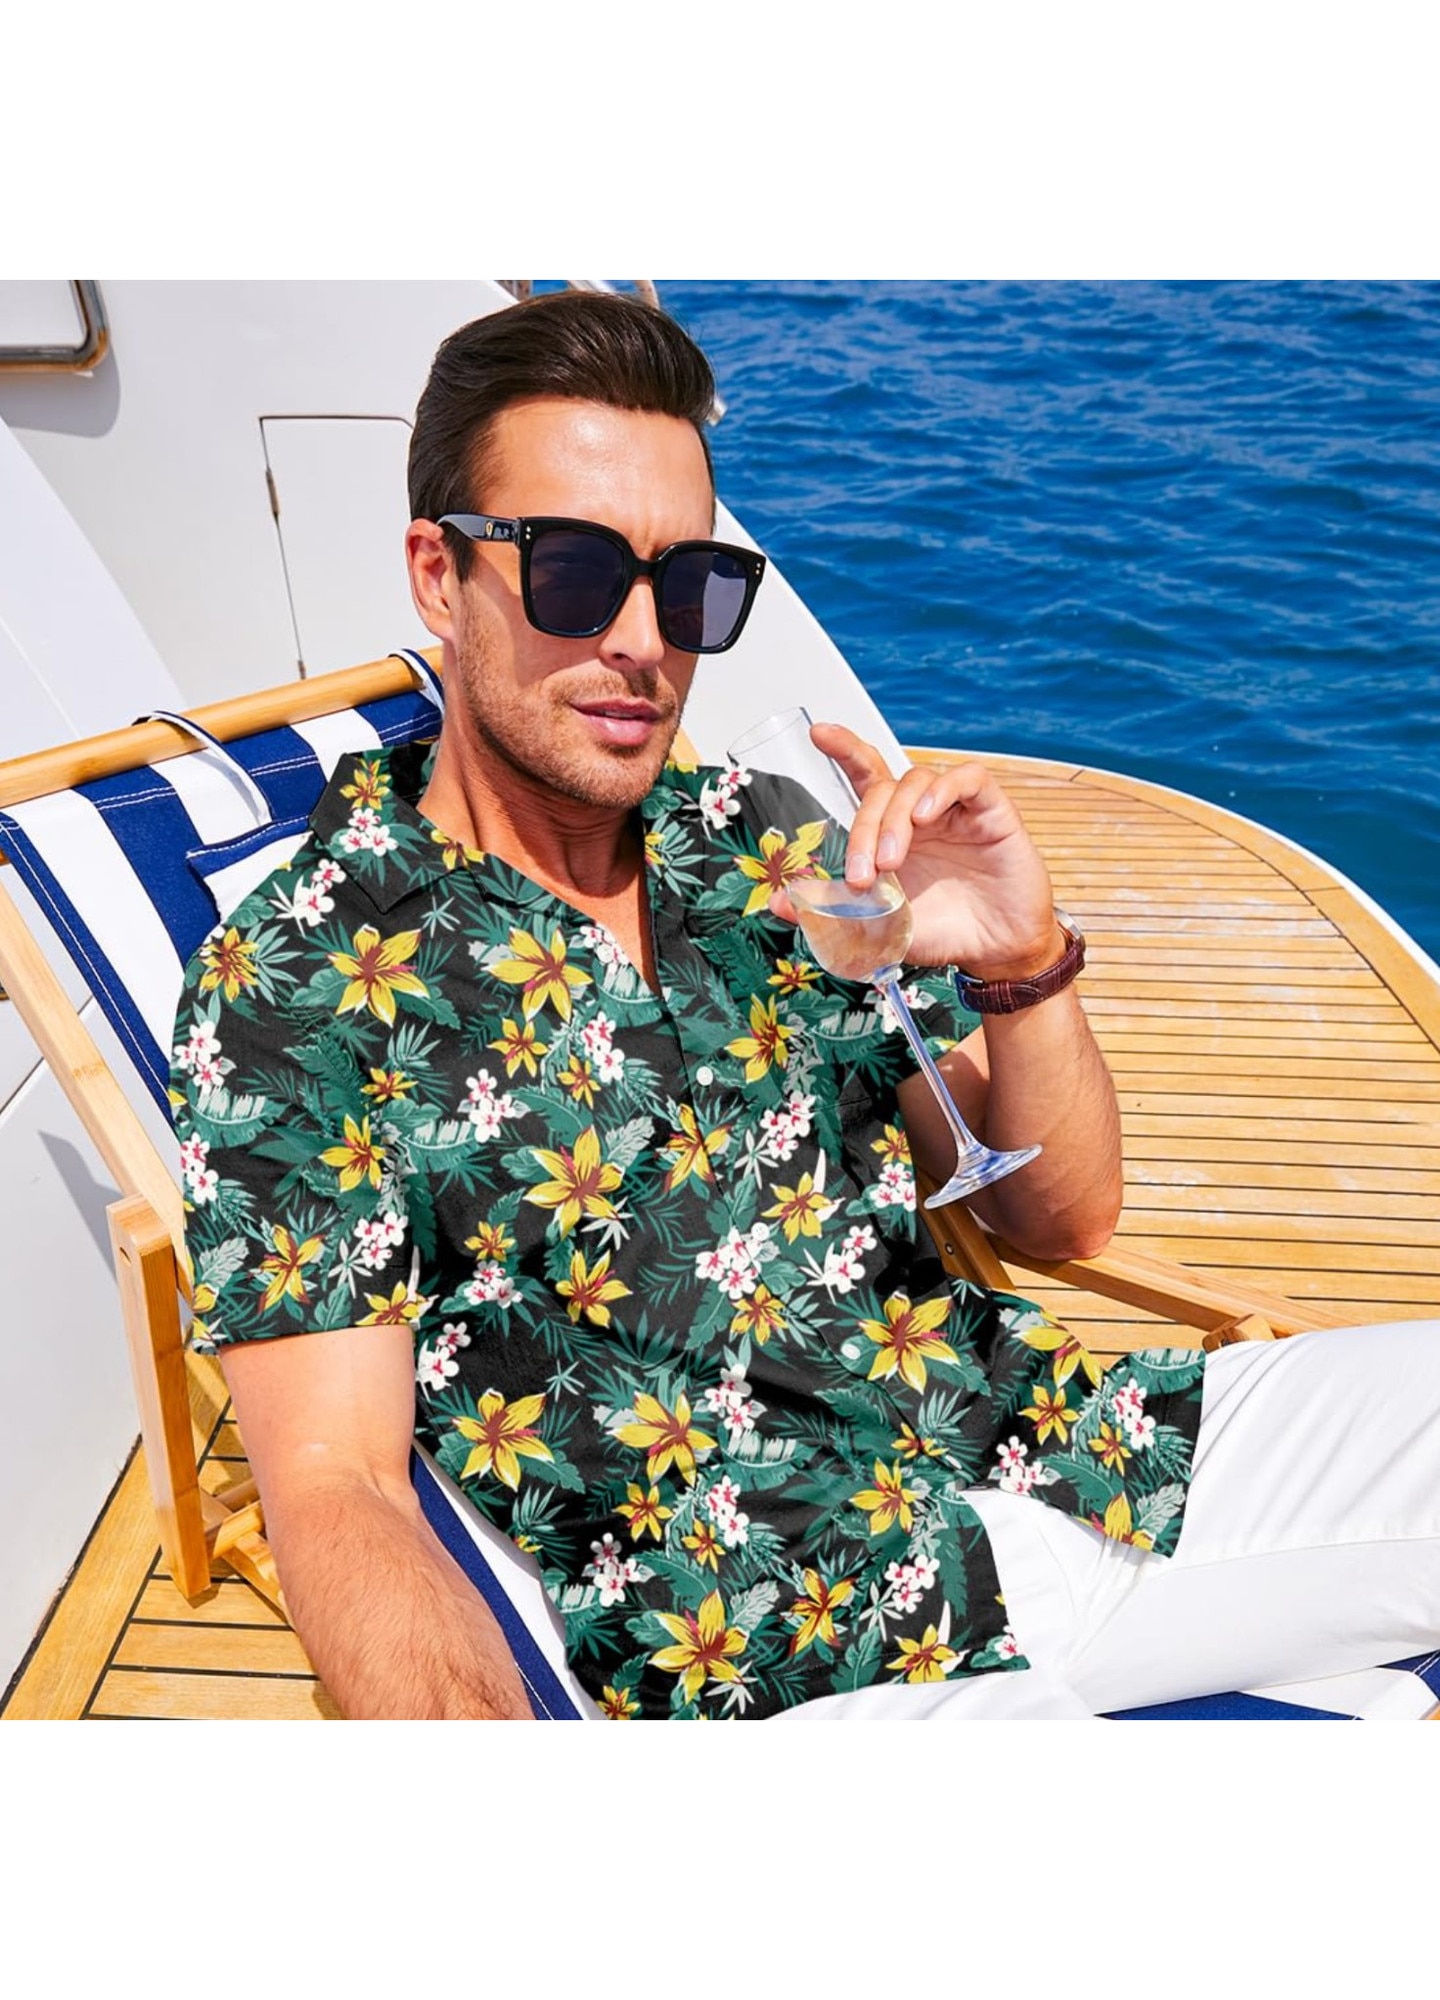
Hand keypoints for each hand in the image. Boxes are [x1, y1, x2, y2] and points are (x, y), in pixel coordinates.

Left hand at [775, 722, 1062, 980]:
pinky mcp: (991, 810)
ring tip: (891, 863)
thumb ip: (834, 910)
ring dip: (894, 819)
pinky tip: (926, 818)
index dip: (844, 749)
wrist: (994, 953)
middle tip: (862, 875)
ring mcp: (955, 808)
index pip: (865, 776)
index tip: (818, 733)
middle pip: (882, 788)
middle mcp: (920, 812)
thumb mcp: (878, 926)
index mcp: (892, 830)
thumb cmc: (940, 932)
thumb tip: (778, 902)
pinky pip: (966, 778)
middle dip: (863, 826)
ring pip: (915, 781)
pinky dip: (941, 790)